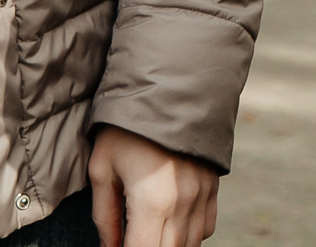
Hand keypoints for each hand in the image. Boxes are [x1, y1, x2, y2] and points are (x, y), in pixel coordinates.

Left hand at [90, 125, 218, 246]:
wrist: (169, 86)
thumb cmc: (127, 127)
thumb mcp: (103, 169)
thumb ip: (105, 216)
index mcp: (153, 201)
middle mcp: (183, 203)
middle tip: (131, 238)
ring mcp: (202, 195)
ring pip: (190, 244)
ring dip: (170, 246)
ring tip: (147, 234)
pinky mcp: (212, 186)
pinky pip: (206, 227)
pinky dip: (189, 236)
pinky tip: (170, 227)